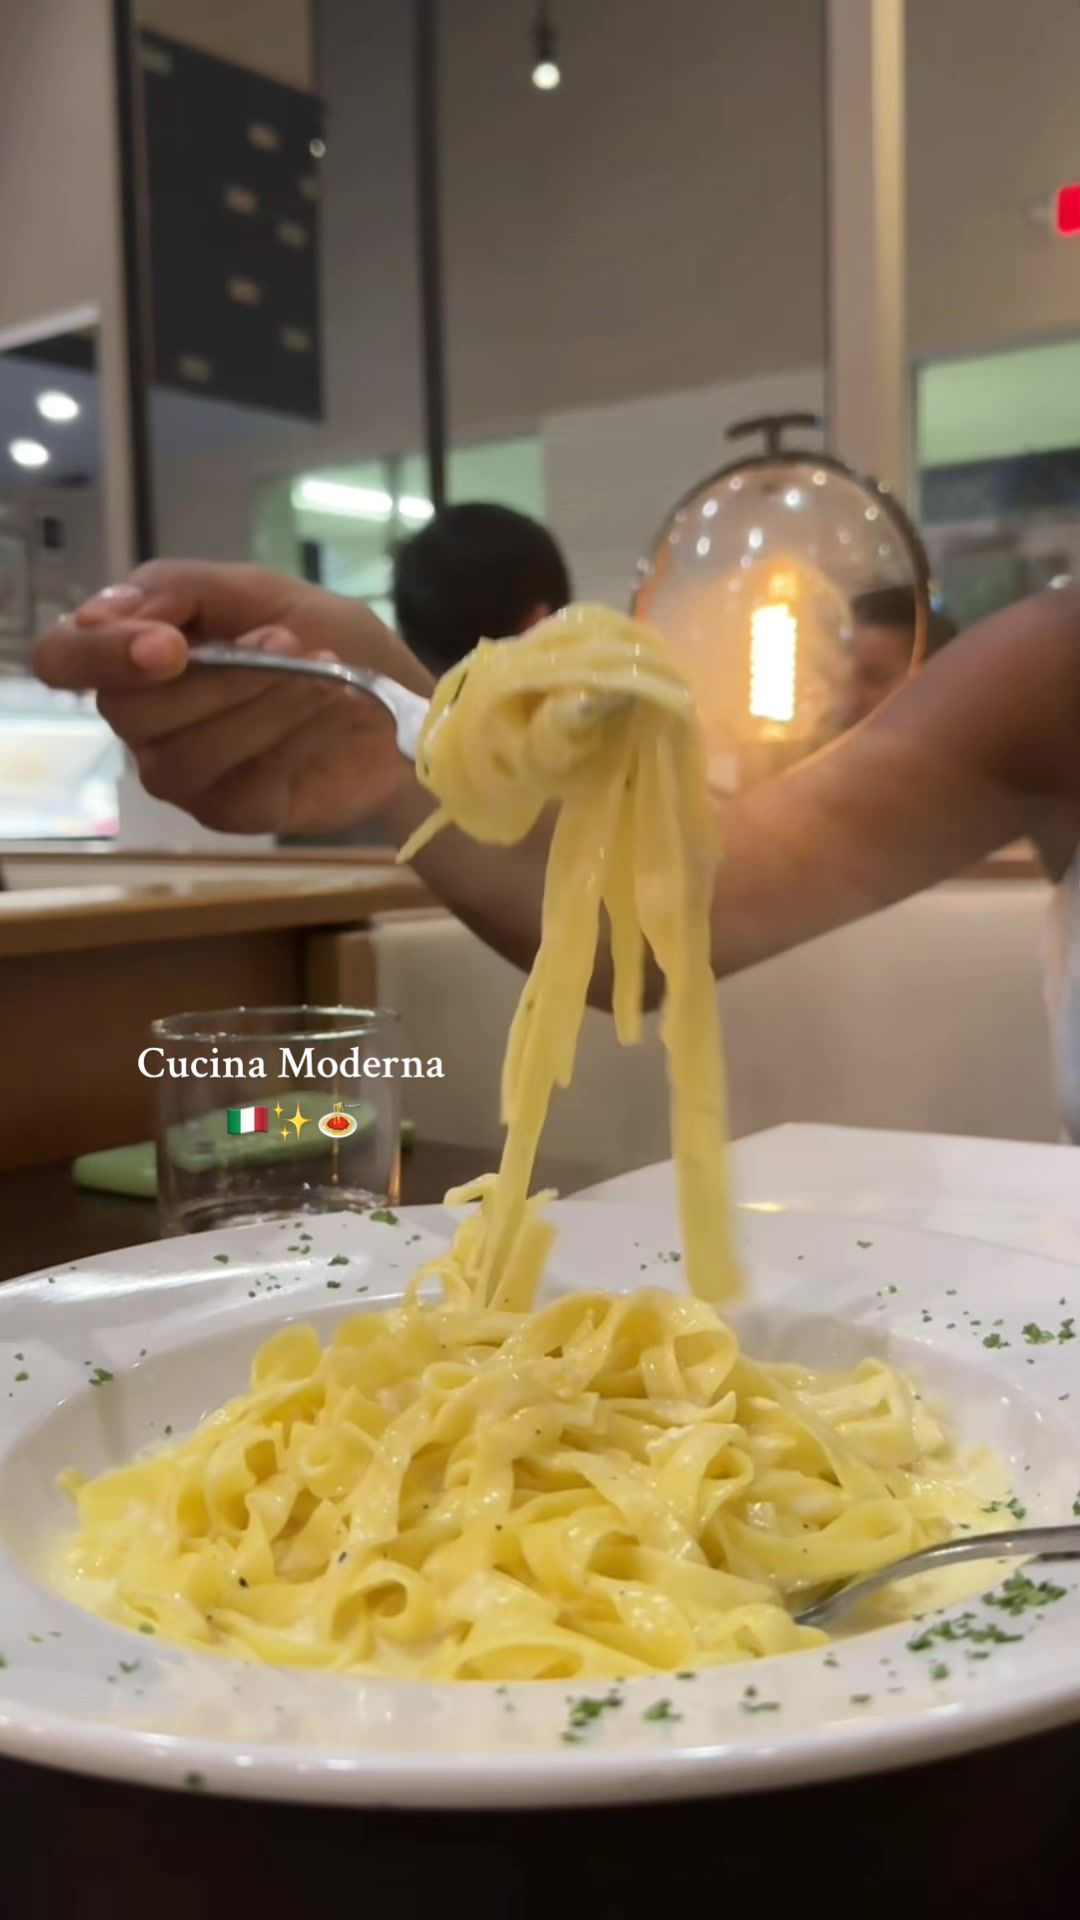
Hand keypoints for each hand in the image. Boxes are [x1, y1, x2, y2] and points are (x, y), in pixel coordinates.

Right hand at [33, 561, 433, 835]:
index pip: (65, 659)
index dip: (100, 655)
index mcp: (138, 653)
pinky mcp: (233, 812)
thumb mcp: (262, 591)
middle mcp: (146, 719)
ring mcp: (186, 774)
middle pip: (132, 713)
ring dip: (261, 705)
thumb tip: (106, 609)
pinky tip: (332, 710)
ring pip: (185, 754)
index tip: (167, 645)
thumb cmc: (326, 640)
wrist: (401, 701)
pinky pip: (240, 783)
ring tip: (323, 675)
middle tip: (285, 642)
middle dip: (218, 676)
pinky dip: (292, 738)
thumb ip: (183, 588)